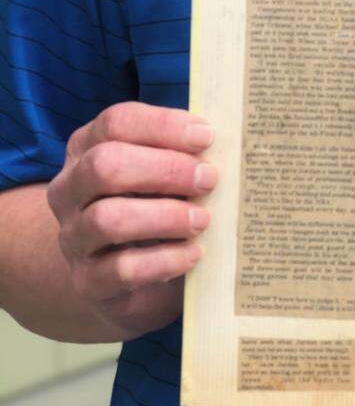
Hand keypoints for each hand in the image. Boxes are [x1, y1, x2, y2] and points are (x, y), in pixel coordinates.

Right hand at [45, 102, 215, 339]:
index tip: (207, 137)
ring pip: (108, 219)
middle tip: (209, 179)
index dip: (163, 126)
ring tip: (203, 220)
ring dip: (165, 216)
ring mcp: (73, 237)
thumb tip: (232, 140)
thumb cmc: (150, 204)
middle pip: (105, 166)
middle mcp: (70, 189)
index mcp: (87, 148)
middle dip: (165, 169)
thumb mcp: (159, 171)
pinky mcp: (87, 282)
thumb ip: (182, 152)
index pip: (116, 123)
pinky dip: (164, 259)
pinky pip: (121, 270)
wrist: (118, 275)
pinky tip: (193, 254)